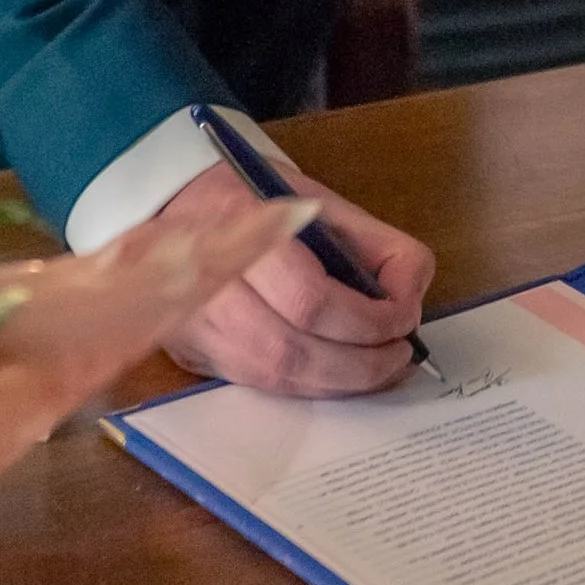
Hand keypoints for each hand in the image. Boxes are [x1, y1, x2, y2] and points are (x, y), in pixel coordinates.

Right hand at [149, 154, 432, 395]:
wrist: (172, 201)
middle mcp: (207, 287)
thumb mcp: (319, 200)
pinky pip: (257, 383)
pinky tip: (337, 376)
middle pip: (290, 350)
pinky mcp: (193, 353)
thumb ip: (372, 243)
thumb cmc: (255, 197)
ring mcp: (194, 327)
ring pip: (272, 378)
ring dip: (336, 383)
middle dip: (358, 365)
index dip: (366, 320)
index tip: (404, 319)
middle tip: (399, 357)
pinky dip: (307, 386)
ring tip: (378, 372)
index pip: (309, 300)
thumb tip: (412, 294)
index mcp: (240, 231)